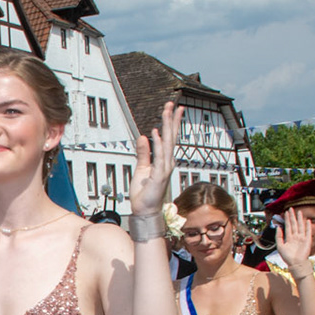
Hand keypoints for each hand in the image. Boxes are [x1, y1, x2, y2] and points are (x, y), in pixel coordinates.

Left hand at [129, 101, 181, 216]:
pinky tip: (156, 132)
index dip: (170, 123)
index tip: (172, 109)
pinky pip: (159, 157)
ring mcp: (164, 168)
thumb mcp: (141, 168)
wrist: (144, 210)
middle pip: (171, 136)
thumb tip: (143, 137)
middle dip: (172, 119)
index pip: (168, 138)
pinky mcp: (159, 175)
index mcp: (163, 161)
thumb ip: (143, 153)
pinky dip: (158, 144)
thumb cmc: (144, 193)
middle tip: (173, 104)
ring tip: (167, 111)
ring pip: (167, 143)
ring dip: (167, 126)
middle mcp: (167, 162)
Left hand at [278, 207, 314, 272]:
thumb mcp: (280, 246)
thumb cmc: (287, 257)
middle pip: (294, 224)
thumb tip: (278, 227)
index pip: (288, 226)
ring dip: (300, 219)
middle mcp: (295, 237)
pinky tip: (307, 221)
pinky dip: (308, 226)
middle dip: (292, 216)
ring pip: (300, 226)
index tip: (286, 212)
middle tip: (291, 208)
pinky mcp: (307, 240)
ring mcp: (302, 238)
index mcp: (289, 238)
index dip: (287, 219)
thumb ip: (278, 236)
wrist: (296, 263)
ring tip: (299, 212)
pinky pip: (308, 232)